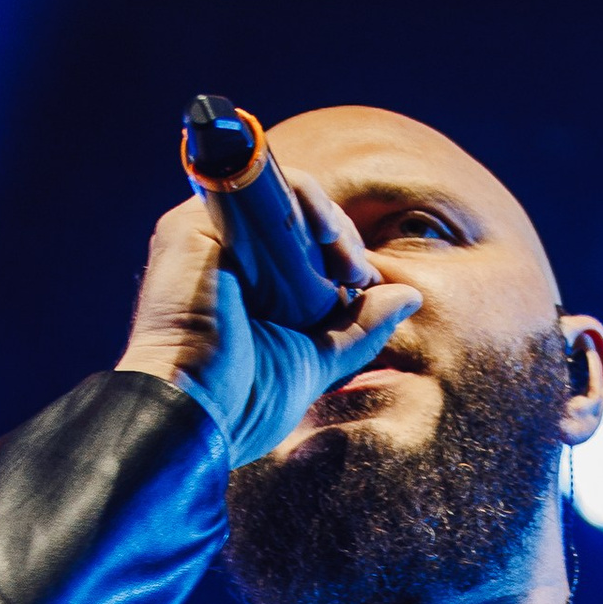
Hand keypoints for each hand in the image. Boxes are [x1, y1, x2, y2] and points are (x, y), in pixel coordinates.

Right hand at [118, 174, 420, 465]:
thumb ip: (360, 326)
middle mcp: (220, 250)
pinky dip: (302, 202)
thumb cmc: (245, 401)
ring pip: (283, 194)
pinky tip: (324, 239)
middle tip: (356, 275)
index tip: (362, 283)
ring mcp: (204, 233)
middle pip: (296, 213)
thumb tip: (410, 296)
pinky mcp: (192, 225)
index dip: (340, 249)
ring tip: (345, 265)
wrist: (197, 417)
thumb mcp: (317, 360)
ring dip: (328, 221)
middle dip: (340, 238)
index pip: (301, 238)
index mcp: (242, 279)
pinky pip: (260, 186)